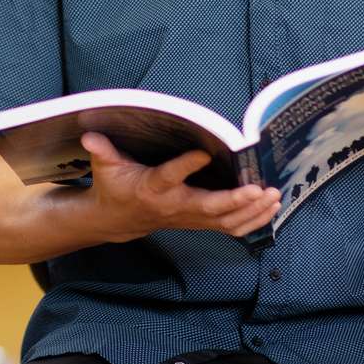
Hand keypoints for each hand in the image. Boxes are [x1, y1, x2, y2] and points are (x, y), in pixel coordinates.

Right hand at [80, 132, 279, 241]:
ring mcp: (190, 218)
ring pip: (226, 222)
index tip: (204, 153)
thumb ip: (101, 150)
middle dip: (236, 200)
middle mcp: (175, 206)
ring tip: (274, 197)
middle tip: (260, 188)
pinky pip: (231, 228)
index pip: (170, 176)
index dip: (186, 166)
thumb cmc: (115, 186)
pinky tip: (271, 209)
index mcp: (153, 187)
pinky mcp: (200, 223)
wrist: (118, 220)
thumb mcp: (105, 166)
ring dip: (252, 212)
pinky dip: (253, 221)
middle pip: (209, 207)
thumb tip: (88, 134)